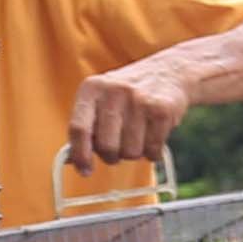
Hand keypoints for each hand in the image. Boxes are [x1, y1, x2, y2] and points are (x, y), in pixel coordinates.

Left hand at [64, 55, 200, 172]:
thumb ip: (86, 126)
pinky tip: (153, 136)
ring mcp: (139, 100)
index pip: (78, 128)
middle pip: (106, 146)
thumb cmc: (128, 94)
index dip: (80, 155)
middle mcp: (114, 91)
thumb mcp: (101, 99)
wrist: (169, 71)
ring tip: (138, 135)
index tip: (85, 170)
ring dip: (134, 153)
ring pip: (131, 152)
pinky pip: (152, 150)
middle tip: (118, 148)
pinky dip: (153, 152)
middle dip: (112, 156)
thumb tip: (73, 160)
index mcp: (92, 88)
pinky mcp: (162, 110)